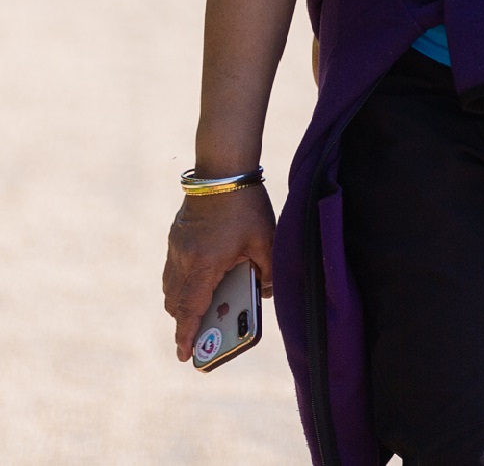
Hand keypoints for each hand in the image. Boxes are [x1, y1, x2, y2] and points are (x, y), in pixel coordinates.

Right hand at [163, 186, 277, 360]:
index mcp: (204, 265)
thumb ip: (269, 271)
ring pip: (171, 287)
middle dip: (185, 321)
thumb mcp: (266, 240)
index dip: (187, 336)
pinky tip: (201, 280)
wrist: (222, 171)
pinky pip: (173, 270)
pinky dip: (182, 282)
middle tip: (198, 336)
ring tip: (201, 311)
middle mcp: (183, 260)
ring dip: (182, 302)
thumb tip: (267, 293)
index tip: (184, 356)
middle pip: (176, 303)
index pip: (190, 310)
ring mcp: (176, 248)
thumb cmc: (246, 205)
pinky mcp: (176, 237)